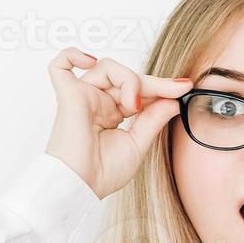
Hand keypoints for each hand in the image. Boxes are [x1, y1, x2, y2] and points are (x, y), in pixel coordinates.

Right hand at [44, 48, 192, 198]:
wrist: (81, 186)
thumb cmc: (102, 173)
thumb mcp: (138, 144)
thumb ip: (153, 120)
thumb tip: (172, 100)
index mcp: (112, 114)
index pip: (138, 91)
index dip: (161, 87)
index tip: (184, 87)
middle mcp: (97, 103)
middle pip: (126, 77)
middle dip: (154, 83)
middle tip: (176, 89)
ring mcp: (83, 97)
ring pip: (107, 68)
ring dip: (128, 79)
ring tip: (134, 105)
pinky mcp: (69, 96)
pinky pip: (60, 66)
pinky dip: (72, 55)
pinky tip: (90, 61)